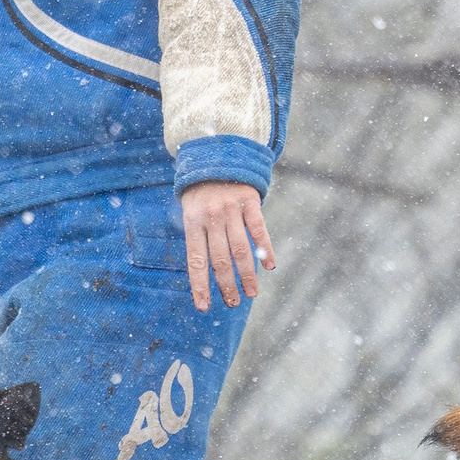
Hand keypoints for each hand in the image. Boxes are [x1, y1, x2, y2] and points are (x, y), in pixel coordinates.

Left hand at [179, 180, 276, 311]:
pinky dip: (266, 250)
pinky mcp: (249, 201)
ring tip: (251, 293)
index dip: (200, 285)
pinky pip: (259, 230)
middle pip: (220, 260)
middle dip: (226, 286)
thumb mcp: (189, 208)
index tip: (203, 307)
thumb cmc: (201, 189)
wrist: (217, 152)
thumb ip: (196, 235)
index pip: (196, 261)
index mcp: (192, 221)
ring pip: (241, 250)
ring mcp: (231, 209)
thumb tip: (203, 271)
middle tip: (232, 303)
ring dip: (247, 275)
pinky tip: (269, 267)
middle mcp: (211, 217)